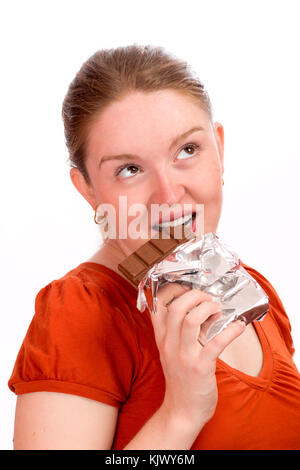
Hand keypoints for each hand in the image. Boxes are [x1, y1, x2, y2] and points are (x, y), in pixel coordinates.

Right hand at [151, 283, 245, 429]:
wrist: (182, 411)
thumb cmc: (181, 378)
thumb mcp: (175, 351)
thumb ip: (185, 330)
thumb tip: (206, 308)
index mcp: (162, 337)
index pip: (158, 305)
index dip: (172, 290)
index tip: (188, 287)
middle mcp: (170, 344)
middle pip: (176, 307)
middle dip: (195, 296)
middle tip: (208, 299)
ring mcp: (184, 356)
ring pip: (191, 320)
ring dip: (209, 309)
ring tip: (218, 310)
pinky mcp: (200, 368)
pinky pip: (216, 343)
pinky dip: (231, 331)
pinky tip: (238, 327)